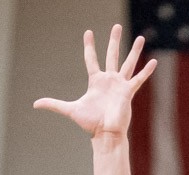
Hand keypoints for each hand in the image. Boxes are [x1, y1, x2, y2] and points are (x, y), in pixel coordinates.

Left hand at [33, 25, 156, 138]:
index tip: (88, 32)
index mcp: (96, 81)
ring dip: (134, 51)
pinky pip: (138, 79)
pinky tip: (154, 62)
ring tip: (141, 38)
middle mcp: (109, 80)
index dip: (89, 46)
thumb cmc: (90, 124)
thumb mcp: (70, 110)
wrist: (105, 134)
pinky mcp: (128, 92)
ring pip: (128, 63)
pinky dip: (146, 71)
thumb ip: (54, 104)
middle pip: (112, 55)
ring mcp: (120, 85)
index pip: (91, 58)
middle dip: (114, 40)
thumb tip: (35, 104)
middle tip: (116, 26)